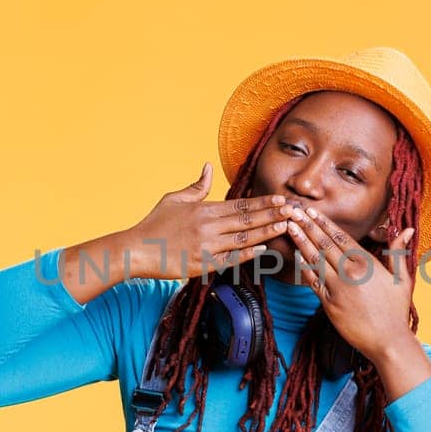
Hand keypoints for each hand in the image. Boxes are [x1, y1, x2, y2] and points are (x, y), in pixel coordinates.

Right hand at [126, 163, 288, 280]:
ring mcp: (206, 246)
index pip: (240, 204)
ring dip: (267, 232)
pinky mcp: (202, 265)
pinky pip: (231, 258)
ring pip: (244, 238)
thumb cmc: (154, 224)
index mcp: (203, 209)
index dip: (263, 202)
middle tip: (294, 210)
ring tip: (286, 226)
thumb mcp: (174, 199)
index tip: (281, 198)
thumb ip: (197, 186)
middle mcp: (207, 226)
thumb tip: (208, 166)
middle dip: (273, 214)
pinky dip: (248, 253)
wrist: (136, 250)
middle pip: (247, 220)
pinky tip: (265, 248)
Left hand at [282, 203, 415, 363]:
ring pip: (315, 260)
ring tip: (289, 227)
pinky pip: (312, 282)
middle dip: (307, 225)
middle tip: (293, 211)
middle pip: (324, 243)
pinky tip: (295, 255)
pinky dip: (303, 267)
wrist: (388, 341)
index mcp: (367, 263)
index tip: (312, 211)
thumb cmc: (396, 310)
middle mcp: (351, 272)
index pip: (341, 237)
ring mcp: (338, 288)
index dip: (324, 222)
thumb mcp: (402, 278)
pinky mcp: (329, 304)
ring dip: (301, 241)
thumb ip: (398, 252)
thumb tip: (406, 229)